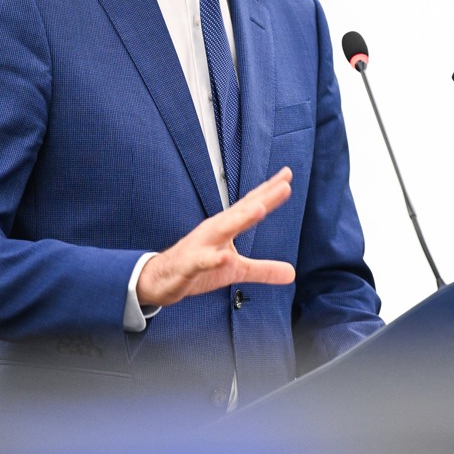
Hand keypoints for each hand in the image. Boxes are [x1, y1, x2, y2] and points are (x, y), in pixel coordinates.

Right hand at [137, 168, 296, 306]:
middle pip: (241, 211)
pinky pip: (201, 261)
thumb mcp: (236, 270)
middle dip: (262, 197)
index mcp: (226, 227)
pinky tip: (224, 257)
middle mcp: (214, 230)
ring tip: (259, 209)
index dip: (269, 191)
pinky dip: (212, 259)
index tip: (288, 175)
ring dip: (240, 219)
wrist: (161, 279)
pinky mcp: (189, 265)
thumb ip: (264, 270)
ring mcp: (201, 246)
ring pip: (222, 230)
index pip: (250, 205)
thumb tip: (292, 273)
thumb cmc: (198, 267)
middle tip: (283, 184)